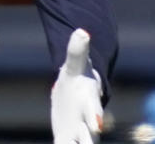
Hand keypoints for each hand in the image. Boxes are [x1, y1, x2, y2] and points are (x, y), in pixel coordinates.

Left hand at [51, 28, 102, 143]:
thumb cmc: (77, 81)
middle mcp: (88, 123)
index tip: (97, 124)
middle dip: (89, 139)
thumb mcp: (74, 67)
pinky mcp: (67, 139)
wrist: (76, 95)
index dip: (96, 118)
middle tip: (91, 136)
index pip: (95, 113)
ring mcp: (79, 133)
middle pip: (91, 136)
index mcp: (90, 104)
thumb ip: (76, 51)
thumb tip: (81, 31)